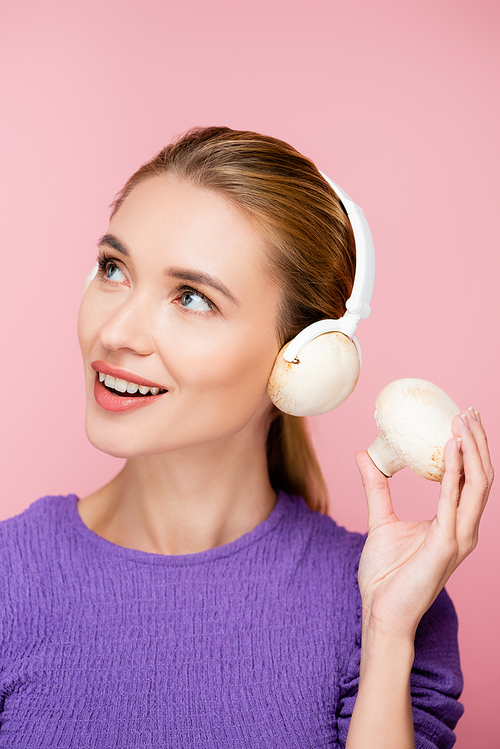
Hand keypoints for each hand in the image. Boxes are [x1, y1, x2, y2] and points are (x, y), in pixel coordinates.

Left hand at [355, 408, 493, 639]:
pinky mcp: (447, 545)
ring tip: (462, 421)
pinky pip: (454, 502)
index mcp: (453, 523)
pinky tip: (451, 449)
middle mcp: (464, 528)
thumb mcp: (381, 520)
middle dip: (477, 441)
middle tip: (467, 410)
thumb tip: (363, 454)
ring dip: (472, 450)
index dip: (470, 448)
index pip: (471, 479)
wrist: (381, 612)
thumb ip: (376, 487)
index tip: (460, 418)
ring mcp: (459, 537)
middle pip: (481, 477)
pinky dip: (454, 473)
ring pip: (477, 485)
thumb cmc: (385, 575)